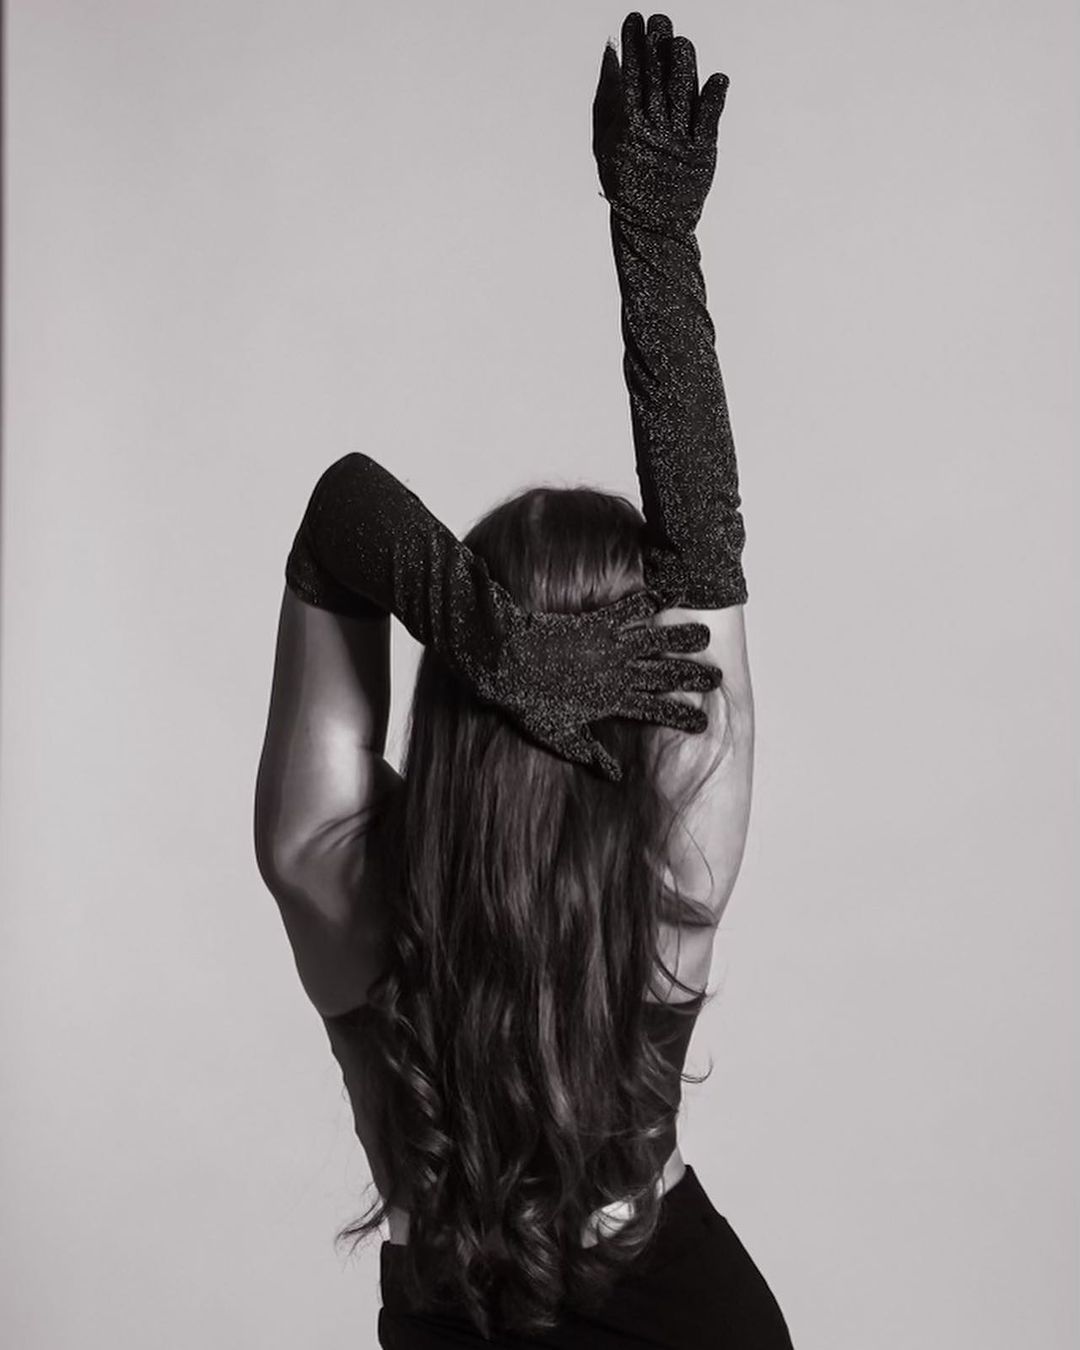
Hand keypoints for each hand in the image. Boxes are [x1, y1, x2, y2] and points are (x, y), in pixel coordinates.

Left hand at [479, 588, 721, 781]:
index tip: (702, 724)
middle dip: (692, 676)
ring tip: (704, 636)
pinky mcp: (595, 623)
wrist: (506, 664)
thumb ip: (590, 753)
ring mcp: (608, 646)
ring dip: (680, 638)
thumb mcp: (559, 735)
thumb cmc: (528, 702)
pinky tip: (668, 594)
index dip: (680, 717)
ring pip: (654, 641)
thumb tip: (613, 776)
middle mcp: (616, 673)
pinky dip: (649, 601)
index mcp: (610, 701)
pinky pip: (628, 610)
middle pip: (663, 674)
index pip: (654, 710)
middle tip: (717, 676)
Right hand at [592, 11, 728, 237]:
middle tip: (660, 19)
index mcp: (628, 128)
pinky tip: (717, 77)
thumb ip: (607, 98)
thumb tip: (610, 54)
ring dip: (683, 65)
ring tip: (681, 42)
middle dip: (656, 47)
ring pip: (681, 95)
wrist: (652, 226)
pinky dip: (713, 99)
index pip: (631, 78)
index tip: (634, 19)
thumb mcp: (607, 141)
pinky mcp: (702, 153)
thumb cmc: (627, 180)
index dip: (633, 46)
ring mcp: (678, 142)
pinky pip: (709, 122)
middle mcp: (654, 132)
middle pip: (655, 81)